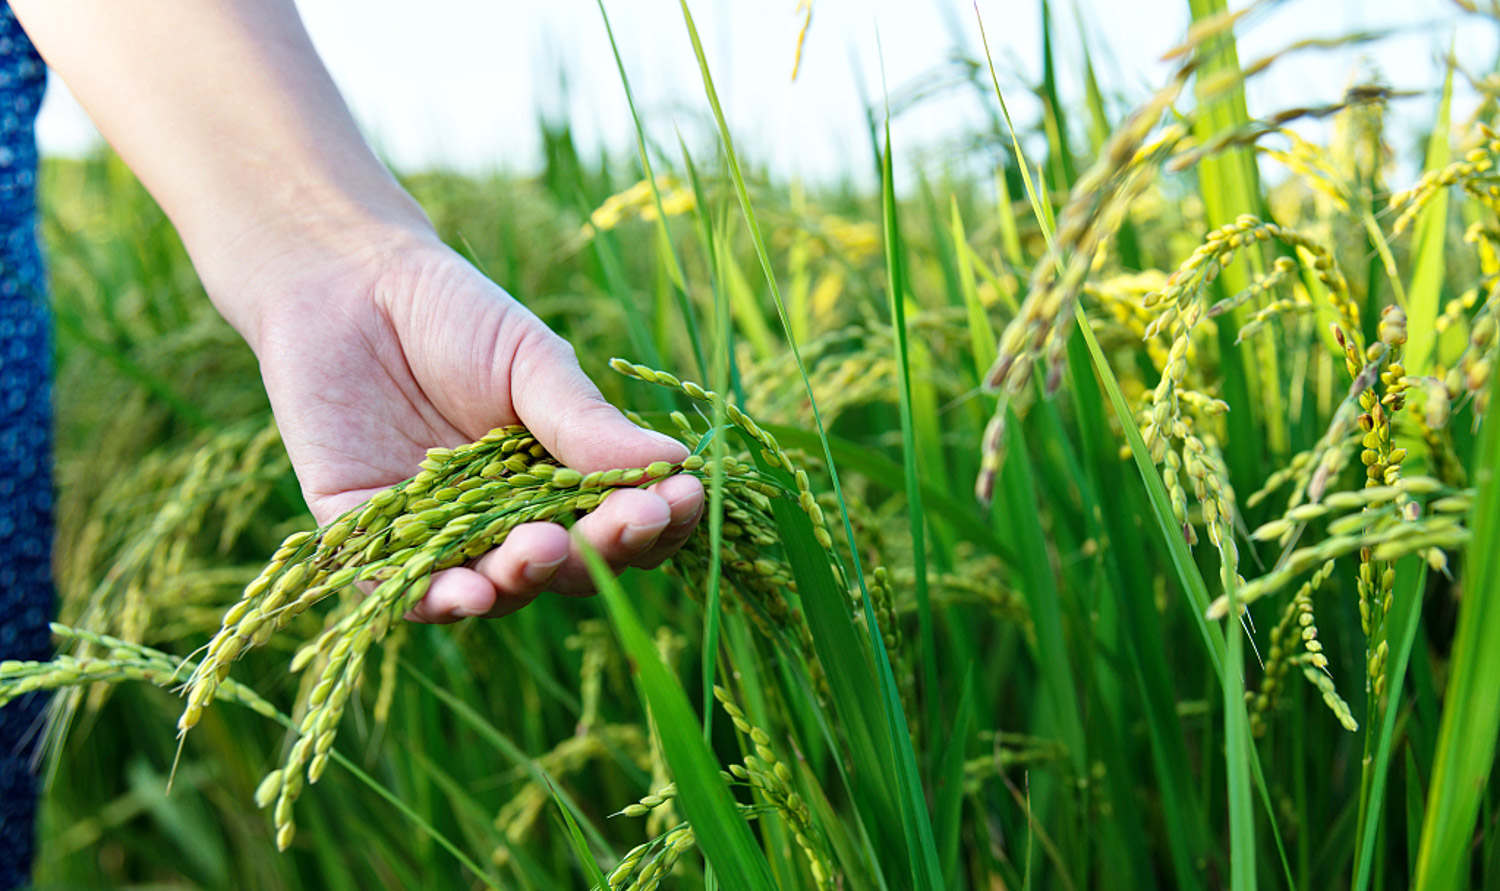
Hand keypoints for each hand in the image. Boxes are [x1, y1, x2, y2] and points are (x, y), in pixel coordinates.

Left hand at [238, 224, 703, 621]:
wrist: (343, 278)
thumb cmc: (452, 314)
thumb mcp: (531, 363)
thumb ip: (585, 422)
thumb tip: (675, 465)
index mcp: (557, 481)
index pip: (618, 521)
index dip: (655, 520)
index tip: (684, 496)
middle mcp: (505, 521)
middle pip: (566, 564)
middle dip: (599, 549)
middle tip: (627, 521)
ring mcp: (437, 534)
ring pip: (492, 585)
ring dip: (521, 578)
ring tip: (539, 550)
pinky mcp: (363, 534)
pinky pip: (399, 587)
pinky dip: (433, 598)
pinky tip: (467, 594)